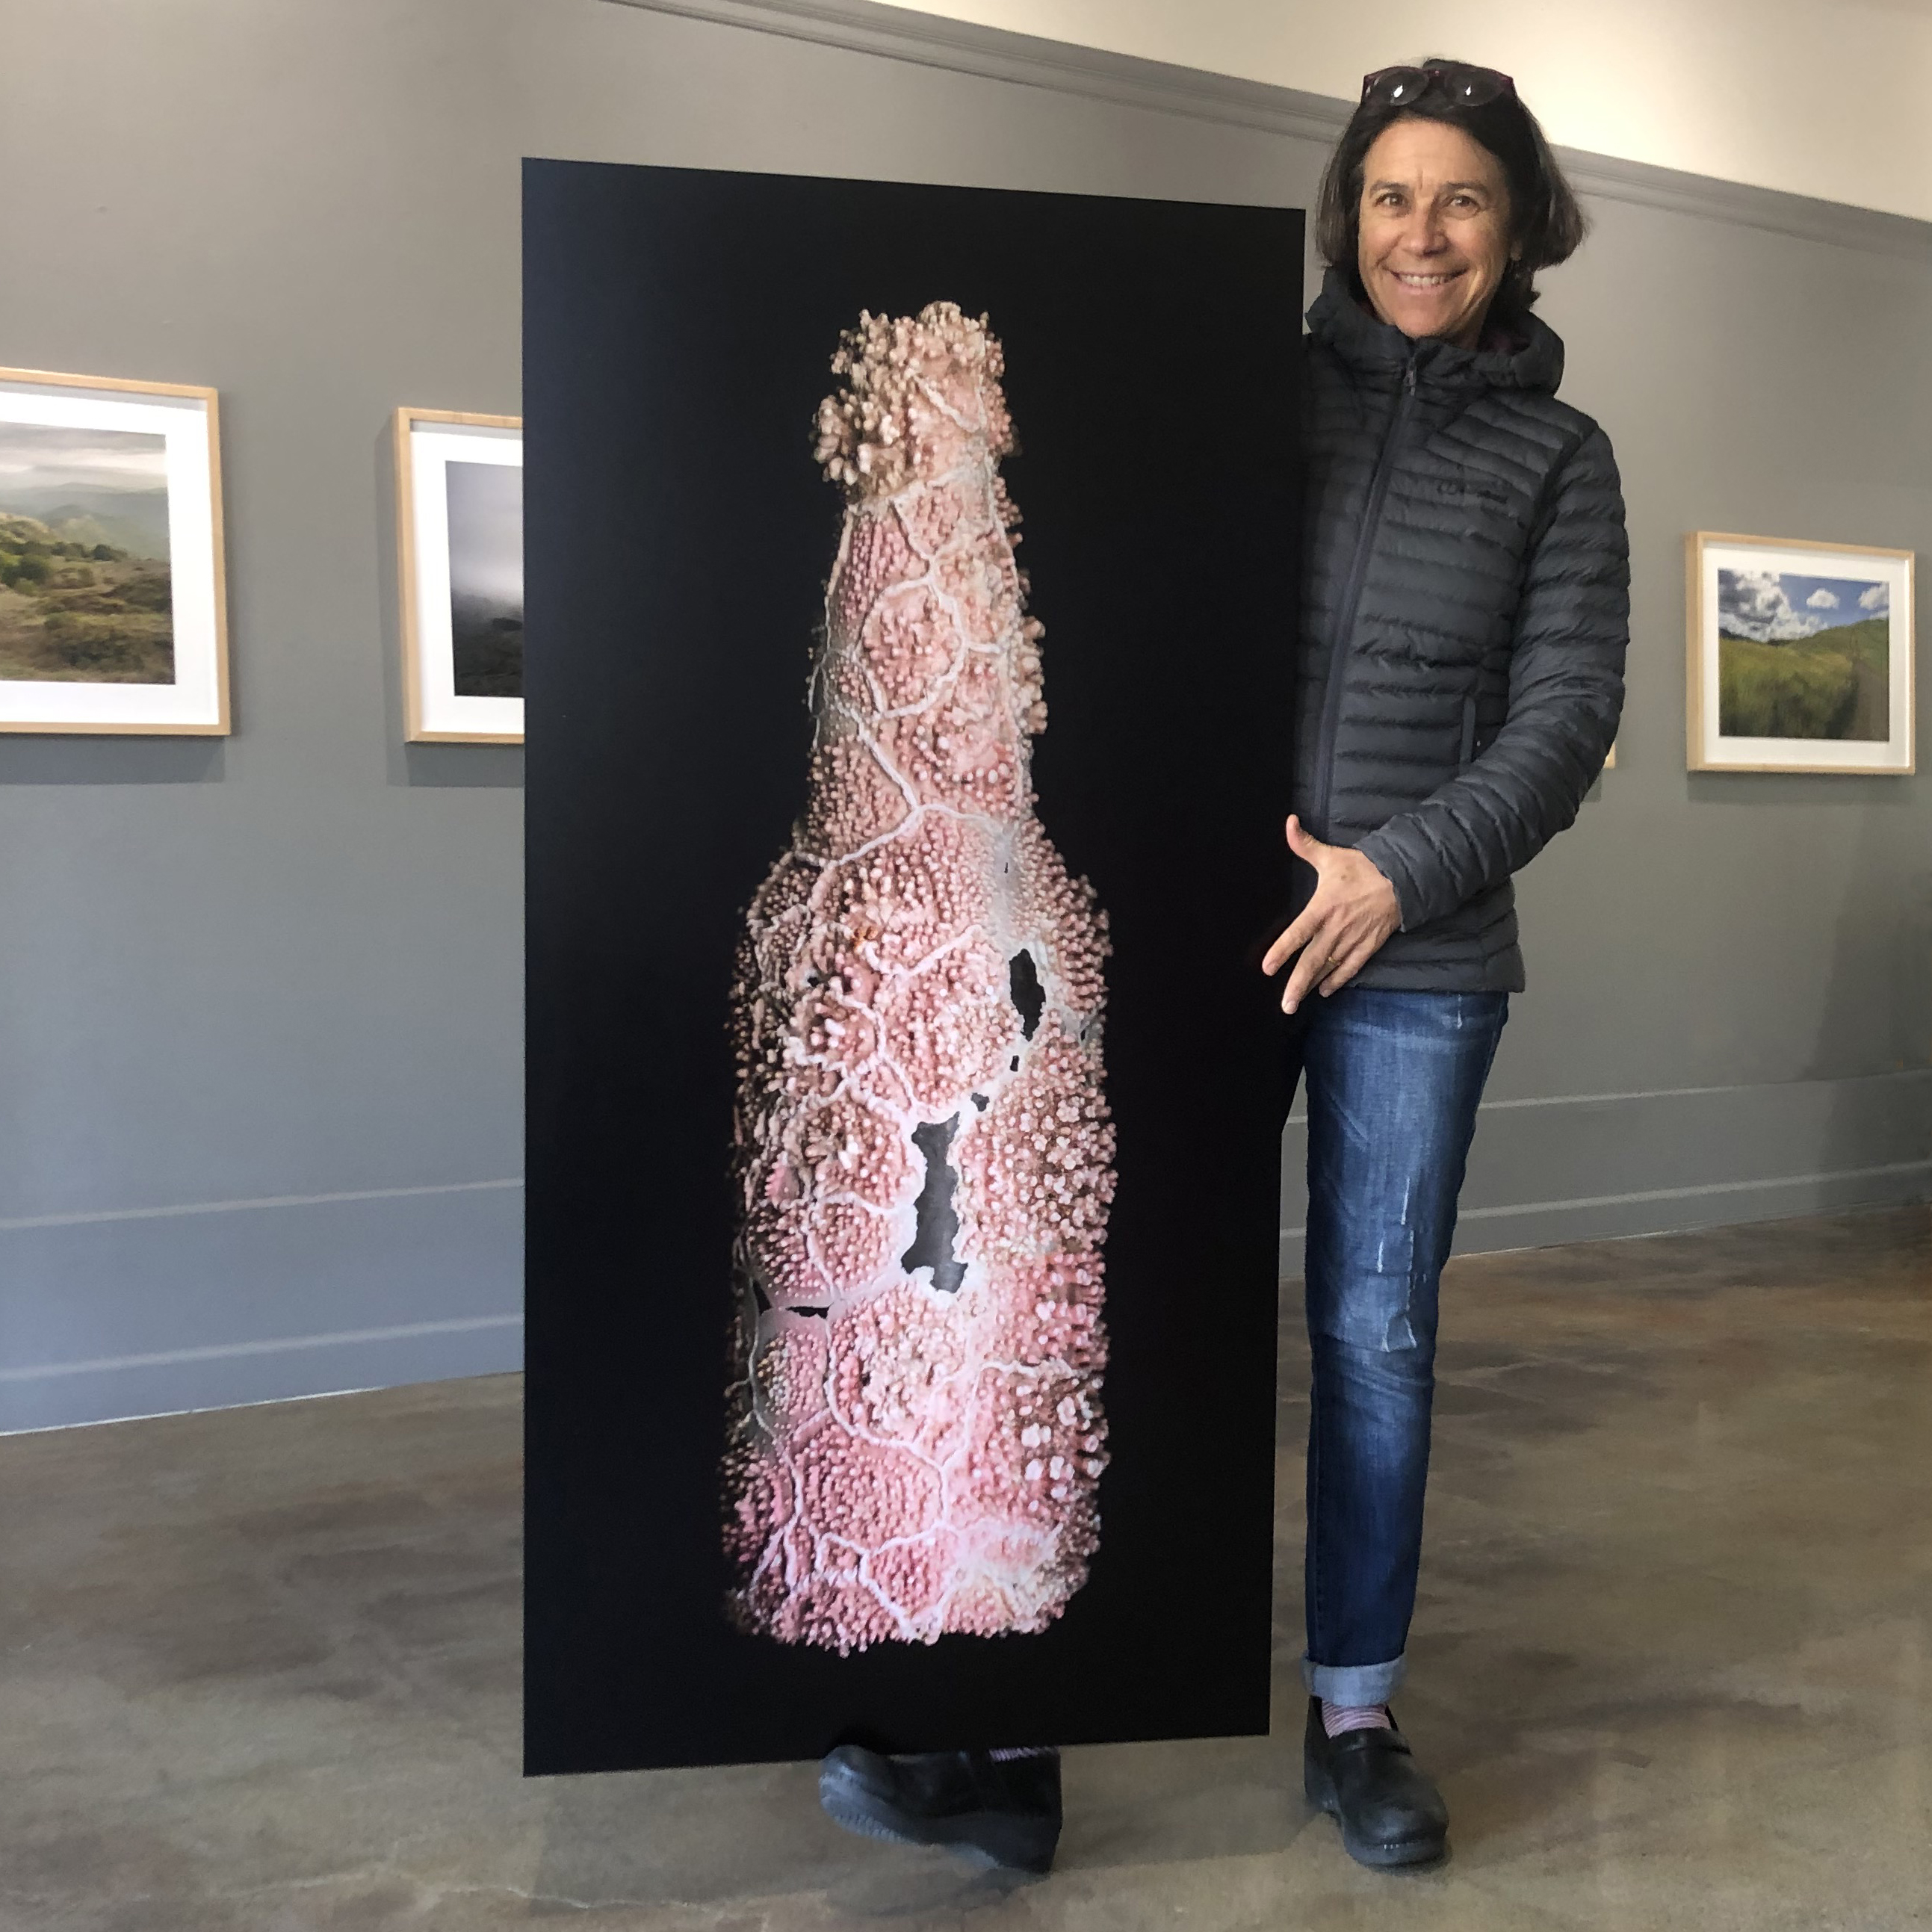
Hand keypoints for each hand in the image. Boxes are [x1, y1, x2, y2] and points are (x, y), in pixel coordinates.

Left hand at [1261, 816, 1401, 1013]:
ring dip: (1313, 987)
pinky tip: (1325, 991)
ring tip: (1297, 1004)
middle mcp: (1336, 928)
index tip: (1267, 968)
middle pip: (1313, 961)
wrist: (1402, 878)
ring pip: (1329, 968)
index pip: (1298, 933)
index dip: (1282, 951)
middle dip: (1297, 984)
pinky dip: (1338, 980)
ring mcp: (1353, 939)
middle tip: (1285, 1005)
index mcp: (1323, 908)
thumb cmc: (1363, 867)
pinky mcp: (1369, 945)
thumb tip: (1289, 823)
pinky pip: (1351, 967)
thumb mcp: (1331, 856)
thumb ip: (1304, 844)